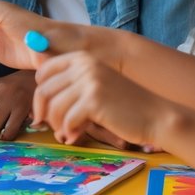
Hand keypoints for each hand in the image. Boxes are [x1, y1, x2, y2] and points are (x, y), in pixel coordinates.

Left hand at [34, 52, 175, 146]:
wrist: (155, 115)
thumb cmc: (124, 105)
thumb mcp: (95, 86)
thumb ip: (71, 87)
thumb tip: (39, 104)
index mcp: (82, 58)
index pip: (44, 72)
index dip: (40, 94)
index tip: (43, 111)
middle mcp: (84, 64)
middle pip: (44, 90)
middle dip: (44, 113)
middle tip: (51, 128)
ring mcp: (89, 81)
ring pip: (54, 107)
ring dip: (57, 125)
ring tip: (67, 133)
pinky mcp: (94, 100)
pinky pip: (68, 120)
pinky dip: (69, 131)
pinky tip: (76, 136)